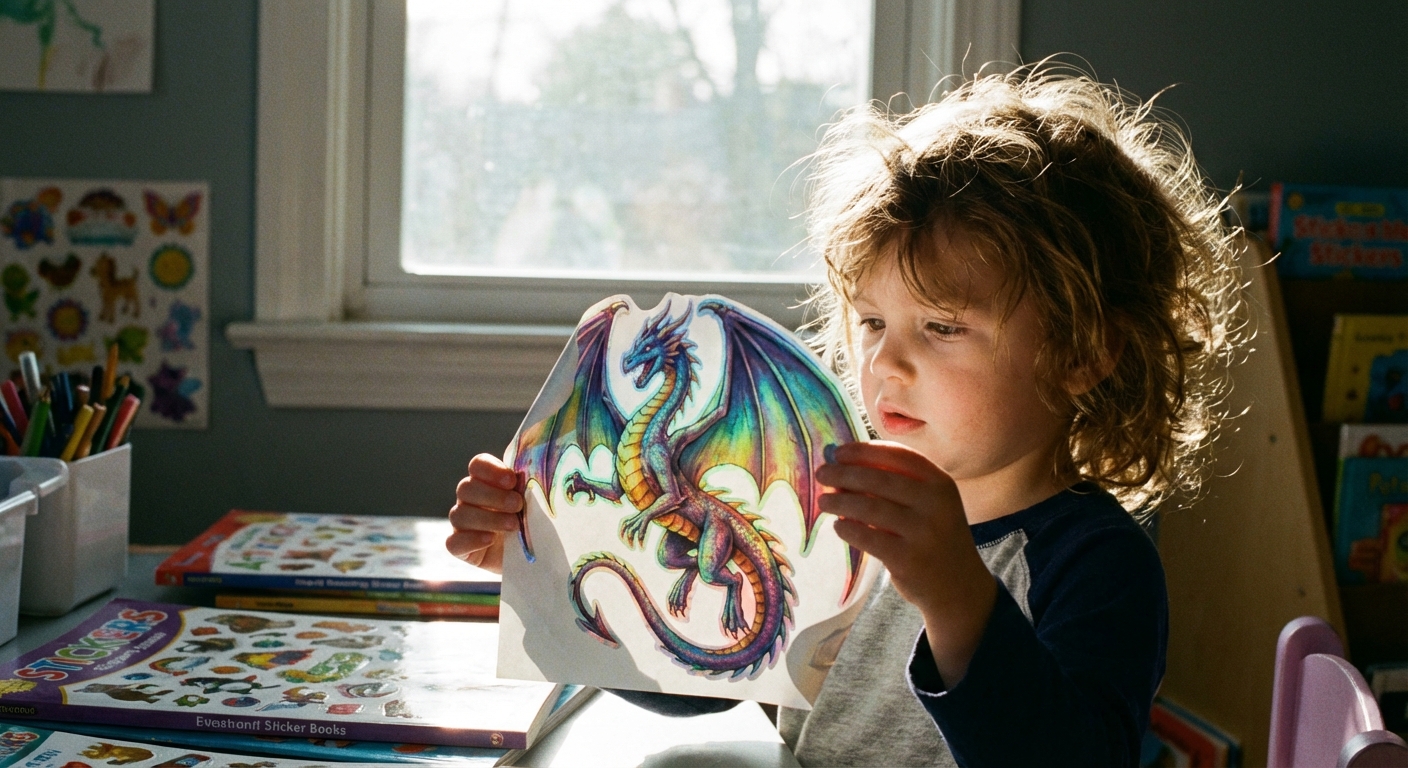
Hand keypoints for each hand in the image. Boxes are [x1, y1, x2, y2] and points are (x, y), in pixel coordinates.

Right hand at [445, 454, 522, 573]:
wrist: (527, 556)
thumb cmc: (530, 523)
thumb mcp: (533, 503)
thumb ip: (529, 487)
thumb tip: (534, 473)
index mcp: (485, 482)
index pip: (477, 465)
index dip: (491, 470)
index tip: (512, 481)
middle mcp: (469, 500)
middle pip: (466, 488)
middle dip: (494, 496)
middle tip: (518, 505)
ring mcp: (461, 524)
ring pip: (459, 515)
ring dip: (488, 518)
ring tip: (514, 525)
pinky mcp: (460, 548)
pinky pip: (453, 542)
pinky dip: (472, 540)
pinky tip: (490, 539)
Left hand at [817, 441, 996, 684]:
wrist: (958, 586)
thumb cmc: (933, 536)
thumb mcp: (927, 505)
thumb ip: (894, 486)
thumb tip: (841, 468)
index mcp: (941, 483)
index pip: (899, 456)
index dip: (865, 451)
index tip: (839, 452)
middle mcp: (935, 504)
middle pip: (879, 480)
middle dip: (844, 474)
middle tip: (822, 473)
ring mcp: (923, 532)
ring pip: (869, 509)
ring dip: (840, 501)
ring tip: (824, 500)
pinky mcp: (908, 559)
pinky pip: (868, 538)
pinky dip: (848, 528)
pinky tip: (838, 526)